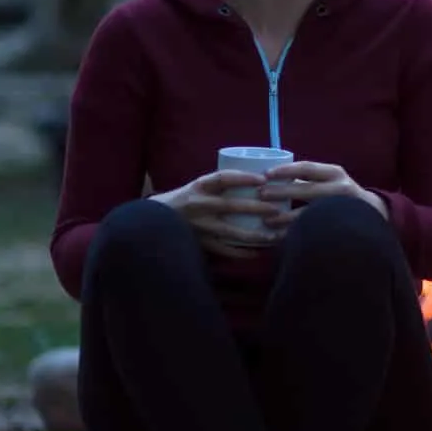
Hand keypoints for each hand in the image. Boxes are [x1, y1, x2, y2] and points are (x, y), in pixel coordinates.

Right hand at [150, 171, 287, 260]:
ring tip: (275, 236)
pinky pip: (223, 250)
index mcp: (199, 186)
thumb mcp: (199, 187)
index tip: (263, 178)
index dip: (243, 178)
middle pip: (231, 206)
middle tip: (277, 209)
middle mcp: (198, 205)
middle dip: (256, 208)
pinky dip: (241, 253)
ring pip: (230, 232)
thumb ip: (221, 185)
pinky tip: (257, 253)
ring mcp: (199, 226)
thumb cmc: (185, 199)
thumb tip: (260, 180)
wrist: (154, 219)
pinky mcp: (199, 243)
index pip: (223, 178)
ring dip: (255, 235)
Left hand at [257, 161, 386, 223]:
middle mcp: (341, 188)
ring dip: (285, 218)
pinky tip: (280, 237)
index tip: (266, 174)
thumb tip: (272, 178)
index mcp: (335, 173)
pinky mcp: (342, 226)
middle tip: (260, 195)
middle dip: (281, 192)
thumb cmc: (340, 194)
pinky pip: (314, 230)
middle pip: (306, 189)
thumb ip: (308, 179)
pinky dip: (295, 234)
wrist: (373, 212)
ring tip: (266, 221)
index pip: (307, 168)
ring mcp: (342, 208)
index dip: (285, 170)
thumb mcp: (330, 179)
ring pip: (309, 213)